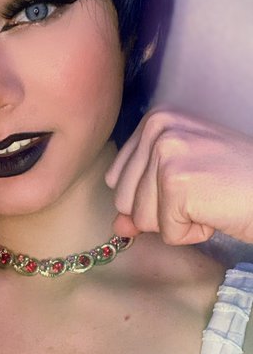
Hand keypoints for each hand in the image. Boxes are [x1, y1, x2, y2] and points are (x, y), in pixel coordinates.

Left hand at [105, 108, 252, 244]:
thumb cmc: (235, 183)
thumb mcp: (180, 181)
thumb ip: (142, 198)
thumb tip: (117, 226)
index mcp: (154, 119)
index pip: (117, 179)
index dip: (151, 196)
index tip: (189, 183)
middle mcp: (156, 128)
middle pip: (124, 200)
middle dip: (161, 212)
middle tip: (202, 193)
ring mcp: (165, 152)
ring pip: (141, 219)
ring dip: (178, 223)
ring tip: (210, 200)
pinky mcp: (176, 182)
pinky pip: (167, 232)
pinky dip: (194, 233)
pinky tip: (215, 212)